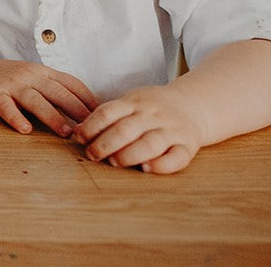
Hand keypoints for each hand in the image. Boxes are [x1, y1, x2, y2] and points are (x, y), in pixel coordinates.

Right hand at [0, 58, 97, 136]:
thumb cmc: (10, 81)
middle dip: (76, 109)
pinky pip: (6, 107)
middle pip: (57, 92)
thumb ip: (55, 91)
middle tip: (92, 128)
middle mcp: (30, 75)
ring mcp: (12, 84)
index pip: (71, 82)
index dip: (88, 98)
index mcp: (43, 72)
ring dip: (53, 116)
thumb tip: (87, 113)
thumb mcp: (34, 79)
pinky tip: (25, 130)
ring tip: (67, 132)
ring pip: (36, 100)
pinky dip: (16, 118)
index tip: (104, 116)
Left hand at [71, 84, 206, 173]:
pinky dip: (162, 164)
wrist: (193, 105)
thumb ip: (109, 115)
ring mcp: (171, 130)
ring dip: (129, 154)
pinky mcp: (188, 146)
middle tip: (92, 154)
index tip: (78, 137)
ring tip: (114, 162)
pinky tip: (147, 169)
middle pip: (126, 129)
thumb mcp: (131, 102)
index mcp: (135, 102)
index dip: (91, 126)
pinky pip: (177, 157)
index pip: (108, 112)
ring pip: (150, 143)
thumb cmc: (152, 108)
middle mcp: (153, 115)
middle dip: (105, 143)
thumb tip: (79, 131)